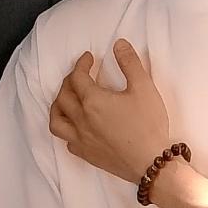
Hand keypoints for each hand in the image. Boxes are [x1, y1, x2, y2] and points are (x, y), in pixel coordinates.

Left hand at [49, 40, 169, 182]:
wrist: (151, 163)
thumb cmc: (148, 125)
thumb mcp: (144, 88)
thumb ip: (130, 63)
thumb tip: (118, 44)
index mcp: (93, 101)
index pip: (77, 77)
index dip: (81, 64)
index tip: (89, 58)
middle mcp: (81, 119)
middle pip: (63, 96)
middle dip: (69, 80)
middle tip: (81, 74)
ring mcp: (81, 139)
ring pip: (57, 120)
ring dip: (58, 105)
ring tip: (67, 98)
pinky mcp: (86, 154)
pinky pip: (67, 139)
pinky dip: (67, 128)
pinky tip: (77, 125)